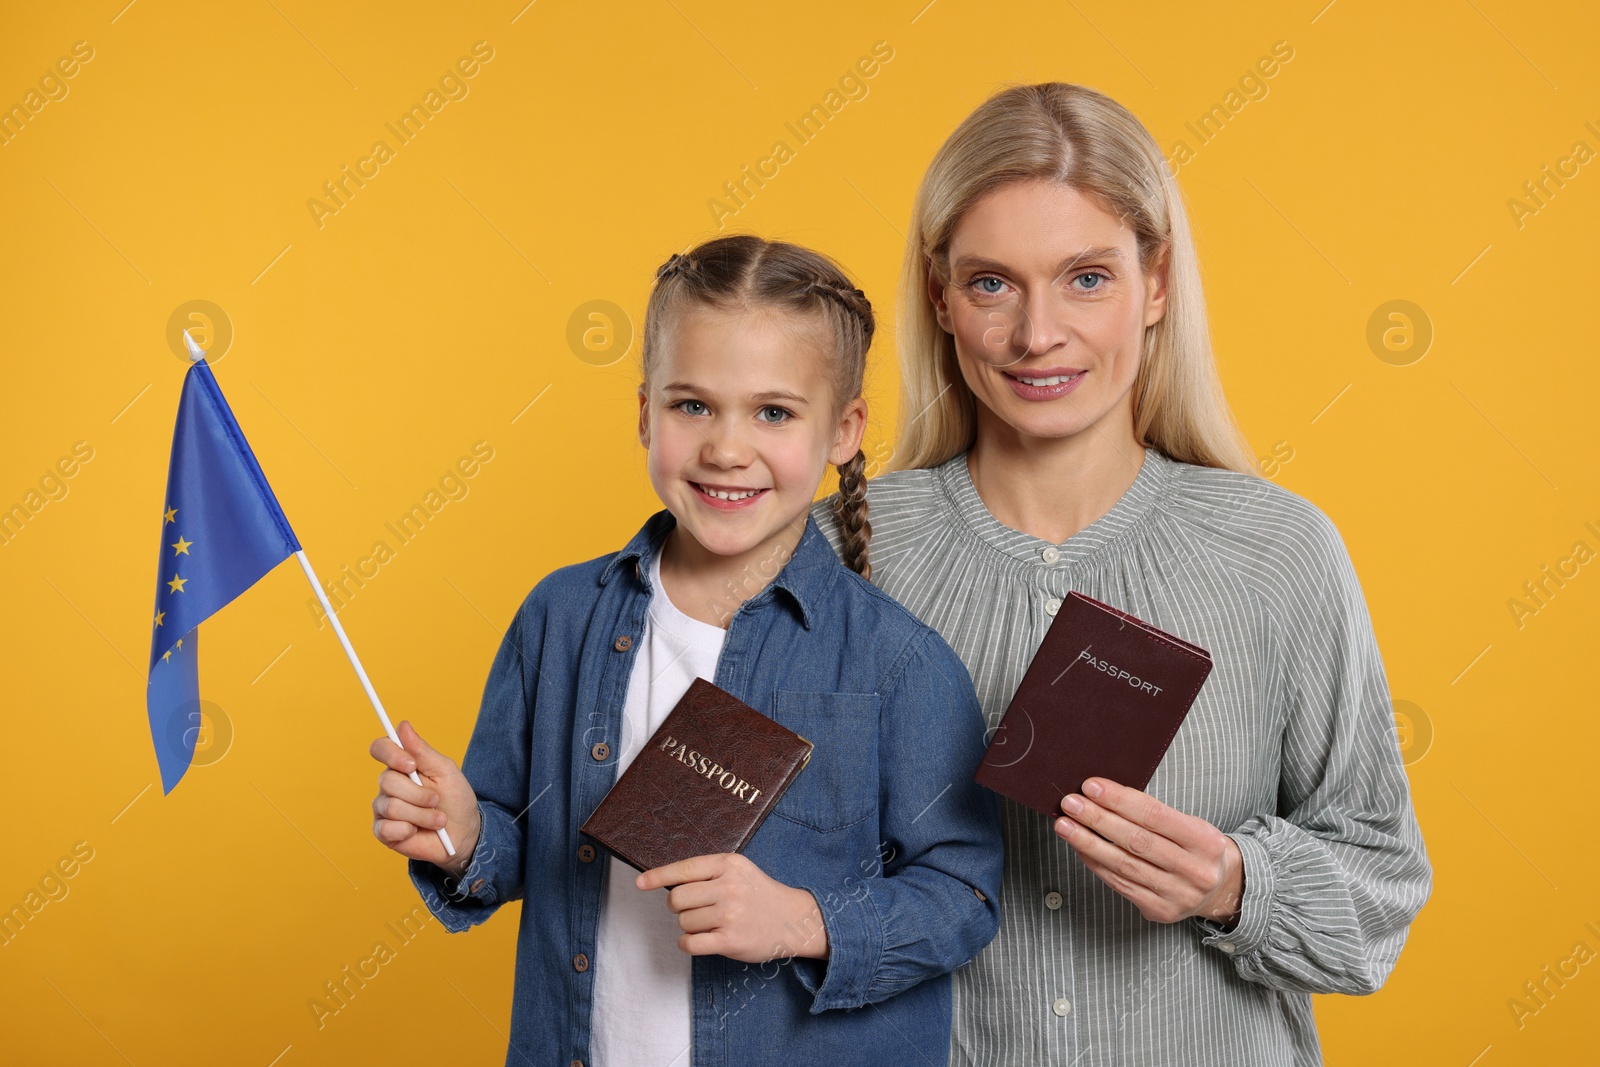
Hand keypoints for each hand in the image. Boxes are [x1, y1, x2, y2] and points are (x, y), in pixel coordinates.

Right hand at [369, 720, 480, 876]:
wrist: (463, 833)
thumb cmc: (455, 799)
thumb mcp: (445, 771)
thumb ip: (422, 750)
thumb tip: (403, 726)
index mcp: (402, 765)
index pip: (381, 749)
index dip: (391, 754)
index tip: (411, 764)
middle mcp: (388, 785)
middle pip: (388, 781)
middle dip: (419, 794)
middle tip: (436, 800)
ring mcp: (383, 808)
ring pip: (391, 806)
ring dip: (421, 815)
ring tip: (437, 819)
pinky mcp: (383, 831)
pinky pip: (386, 828)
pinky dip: (408, 830)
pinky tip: (417, 831)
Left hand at [636, 853, 828, 962]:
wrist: (793, 919)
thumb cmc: (759, 894)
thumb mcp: (739, 870)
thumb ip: (708, 872)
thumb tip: (667, 882)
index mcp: (728, 864)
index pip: (684, 869)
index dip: (657, 876)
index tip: (640, 883)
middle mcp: (728, 887)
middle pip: (676, 899)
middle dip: (678, 906)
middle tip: (696, 908)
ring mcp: (730, 915)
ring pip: (683, 922)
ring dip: (690, 925)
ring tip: (712, 923)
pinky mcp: (730, 941)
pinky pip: (689, 943)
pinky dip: (688, 943)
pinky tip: (701, 939)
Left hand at [1054, 777, 1242, 925]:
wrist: (1221, 889)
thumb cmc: (1197, 849)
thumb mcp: (1191, 825)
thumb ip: (1153, 813)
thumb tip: (1103, 796)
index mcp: (1206, 842)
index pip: (1155, 816)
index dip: (1120, 800)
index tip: (1091, 786)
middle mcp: (1194, 871)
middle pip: (1136, 841)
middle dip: (1098, 819)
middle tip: (1070, 803)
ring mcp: (1177, 895)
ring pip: (1124, 865)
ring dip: (1088, 842)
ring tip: (1065, 825)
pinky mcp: (1160, 910)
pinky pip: (1120, 884)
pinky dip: (1096, 863)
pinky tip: (1080, 848)